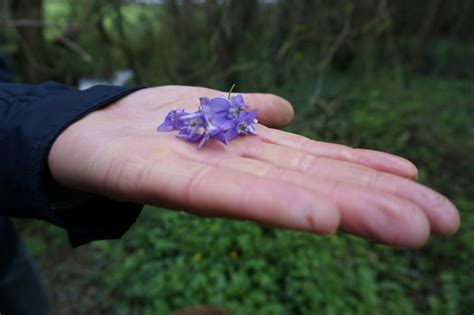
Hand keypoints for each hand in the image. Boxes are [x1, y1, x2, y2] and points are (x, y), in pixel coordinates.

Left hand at [48, 86, 459, 246]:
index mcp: (253, 150)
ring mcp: (210, 178)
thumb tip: (289, 109)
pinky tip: (320, 219)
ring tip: (404, 226)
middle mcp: (242, 168)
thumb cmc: (151, 122)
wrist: (85, 133)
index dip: (370, 172)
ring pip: (287, 193)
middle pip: (317, 183)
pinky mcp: (168, 182)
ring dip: (347, 208)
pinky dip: (276, 206)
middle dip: (379, 202)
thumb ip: (250, 111)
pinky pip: (227, 195)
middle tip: (442, 223)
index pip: (320, 162)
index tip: (423, 187)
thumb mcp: (209, 104)